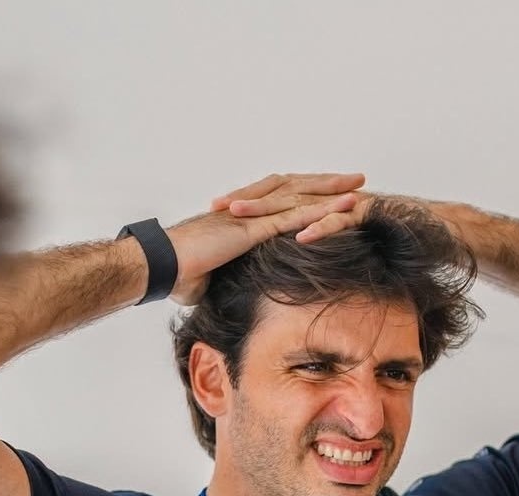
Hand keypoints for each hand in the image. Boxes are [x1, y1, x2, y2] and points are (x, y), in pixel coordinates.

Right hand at [166, 171, 365, 305]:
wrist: (160, 265)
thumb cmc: (177, 273)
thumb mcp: (207, 278)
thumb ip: (219, 278)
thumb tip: (215, 293)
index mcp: (241, 217)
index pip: (279, 199)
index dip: (304, 194)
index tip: (326, 193)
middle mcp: (249, 209)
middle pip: (294, 187)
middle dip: (325, 183)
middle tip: (354, 179)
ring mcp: (251, 216)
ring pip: (298, 197)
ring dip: (329, 192)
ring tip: (357, 187)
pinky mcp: (251, 229)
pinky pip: (292, 218)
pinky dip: (319, 212)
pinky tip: (341, 209)